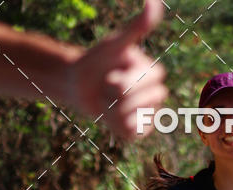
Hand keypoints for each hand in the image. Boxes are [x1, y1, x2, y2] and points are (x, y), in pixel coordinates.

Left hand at [68, 0, 166, 139]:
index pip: (150, 82)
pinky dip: (115, 125)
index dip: (128, 81)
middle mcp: (155, 94)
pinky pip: (132, 133)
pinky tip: (109, 115)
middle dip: (116, 95)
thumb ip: (137, 27)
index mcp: (153, 73)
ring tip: (106, 100)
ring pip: (134, 118)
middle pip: (143, 101)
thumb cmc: (96, 61)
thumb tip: (154, 1)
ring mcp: (147, 114)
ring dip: (111, 110)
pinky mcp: (138, 131)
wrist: (77, 84)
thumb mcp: (115, 44)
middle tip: (106, 86)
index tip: (112, 73)